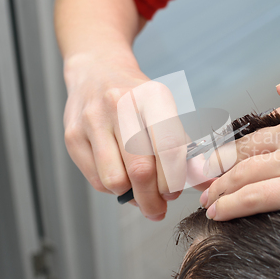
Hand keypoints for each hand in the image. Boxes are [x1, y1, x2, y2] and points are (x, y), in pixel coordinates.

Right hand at [63, 53, 206, 220]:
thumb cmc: (137, 98)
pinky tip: (121, 178)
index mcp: (152, 97)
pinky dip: (113, 189)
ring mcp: (93, 120)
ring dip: (131, 196)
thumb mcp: (165, 112)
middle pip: (141, 169)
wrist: (97, 71)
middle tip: (158, 207)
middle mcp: (121, 105)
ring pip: (115, 180)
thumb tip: (206, 182)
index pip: (170, 147)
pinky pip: (96, 180)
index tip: (175, 192)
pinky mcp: (72, 135)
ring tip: (138, 189)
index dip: (175, 179)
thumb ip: (185, 149)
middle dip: (153, 199)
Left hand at [200, 73, 279, 220]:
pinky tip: (218, 212)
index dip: (241, 144)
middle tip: (203, 179)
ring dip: (218, 188)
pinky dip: (230, 205)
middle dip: (219, 165)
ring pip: (241, 173)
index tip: (230, 156)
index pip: (262, 127)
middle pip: (243, 149)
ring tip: (207, 199)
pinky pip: (254, 197)